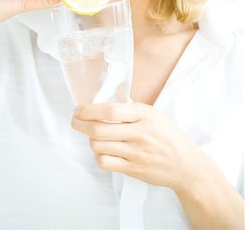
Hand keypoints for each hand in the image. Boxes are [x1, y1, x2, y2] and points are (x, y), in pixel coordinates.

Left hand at [72, 102, 203, 191]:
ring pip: (98, 146)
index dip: (89, 110)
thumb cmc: (167, 136)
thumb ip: (131, 106)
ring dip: (90, 141)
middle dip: (80, 125)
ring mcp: (136, 152)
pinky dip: (98, 156)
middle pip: (98, 129)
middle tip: (75, 121)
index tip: (78, 109)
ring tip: (93, 137)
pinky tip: (102, 152)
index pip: (110, 111)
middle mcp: (139, 132)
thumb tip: (109, 92)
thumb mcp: (153, 114)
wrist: (185, 164)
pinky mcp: (133, 169)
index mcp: (143, 114)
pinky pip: (105, 162)